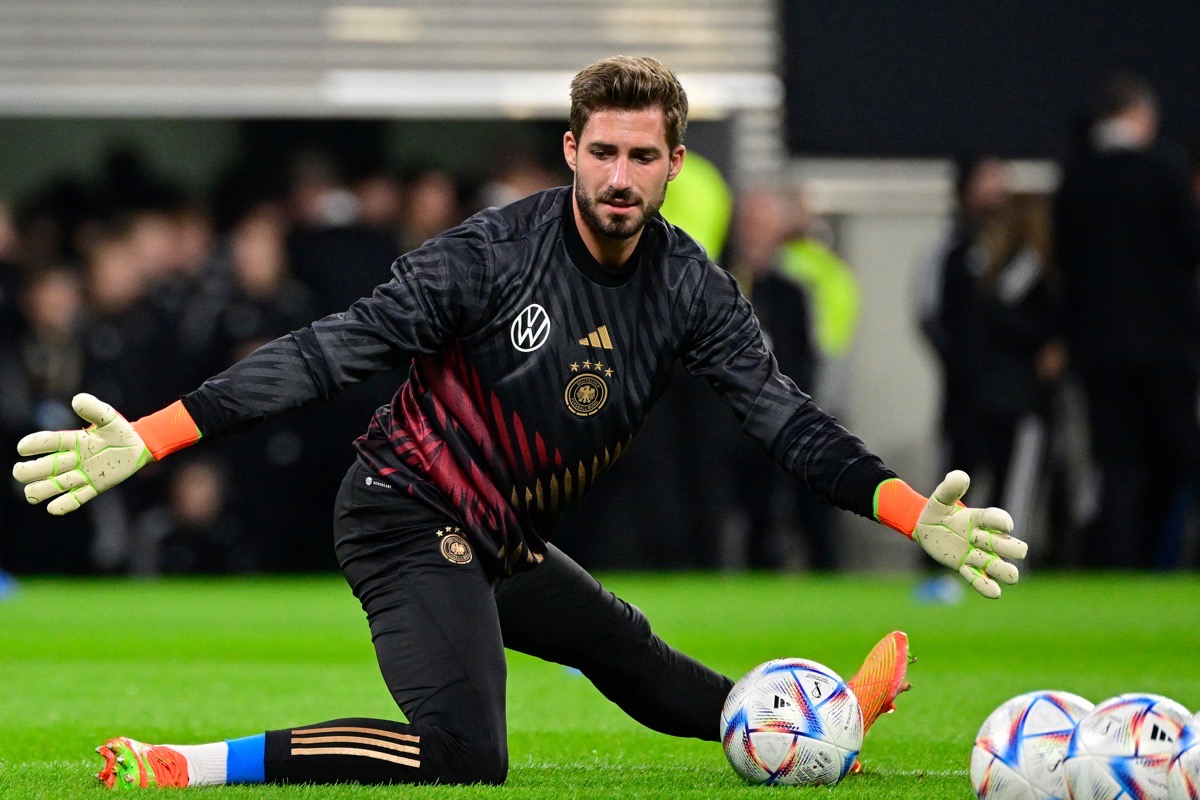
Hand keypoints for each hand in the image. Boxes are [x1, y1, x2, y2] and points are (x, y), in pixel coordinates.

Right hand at [11, 394, 150, 515]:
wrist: (139, 447)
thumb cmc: (120, 431)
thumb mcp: (109, 418)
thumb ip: (94, 409)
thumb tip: (76, 400)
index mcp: (72, 441)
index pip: (47, 442)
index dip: (34, 445)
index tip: (23, 448)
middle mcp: (71, 459)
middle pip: (41, 468)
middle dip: (28, 471)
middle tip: (24, 471)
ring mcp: (80, 475)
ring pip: (51, 487)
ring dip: (40, 490)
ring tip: (35, 492)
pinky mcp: (93, 488)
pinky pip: (74, 501)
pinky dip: (62, 506)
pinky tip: (54, 507)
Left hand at [913, 470, 1026, 598]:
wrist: (925, 527)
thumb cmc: (937, 510)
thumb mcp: (940, 498)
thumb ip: (950, 488)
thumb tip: (960, 476)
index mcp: (979, 518)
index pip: (996, 519)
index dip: (1002, 522)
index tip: (1006, 526)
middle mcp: (983, 538)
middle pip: (1008, 546)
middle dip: (1011, 549)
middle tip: (1003, 549)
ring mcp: (976, 554)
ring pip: (999, 567)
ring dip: (1005, 571)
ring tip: (1008, 575)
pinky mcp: (965, 567)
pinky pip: (980, 581)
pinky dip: (988, 588)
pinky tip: (995, 592)